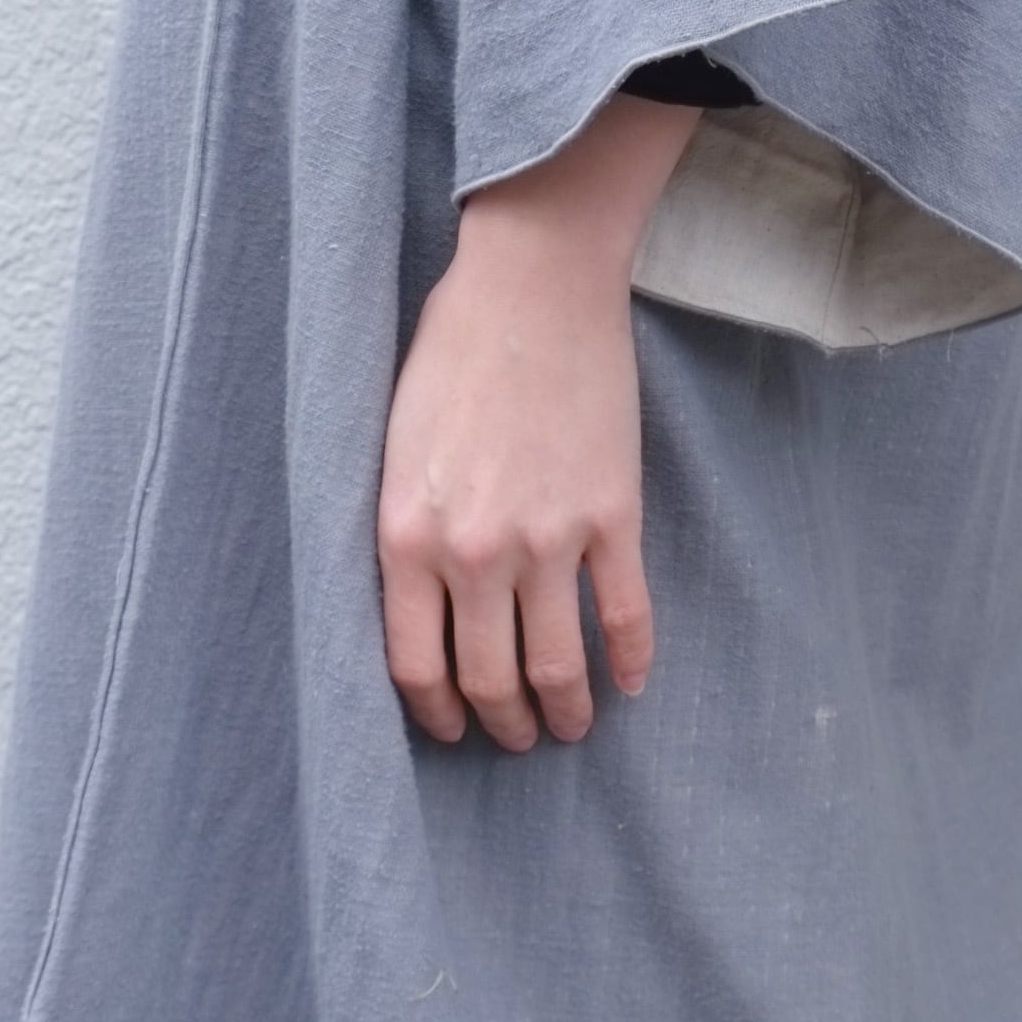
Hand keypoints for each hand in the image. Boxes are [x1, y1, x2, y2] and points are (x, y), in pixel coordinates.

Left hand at [377, 92, 699, 748]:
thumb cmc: (450, 352)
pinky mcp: (612, 515)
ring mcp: (549, 538)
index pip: (413, 664)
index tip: (451, 728)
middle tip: (515, 736)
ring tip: (570, 724)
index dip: (434, 712)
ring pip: (556, 664)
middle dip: (503, 723)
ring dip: (564, 710)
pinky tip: (629, 684)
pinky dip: (630, 661)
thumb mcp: (391, 446)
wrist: (533, 285)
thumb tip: (414, 604)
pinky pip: (624, 613)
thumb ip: (401, 529)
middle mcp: (474, 552)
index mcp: (405, 536)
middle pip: (487, 679)